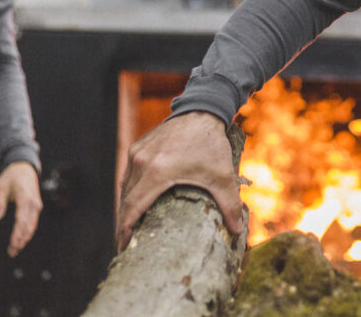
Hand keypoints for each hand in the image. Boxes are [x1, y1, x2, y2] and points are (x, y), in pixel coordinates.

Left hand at [0, 161, 42, 257]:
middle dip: (21, 241)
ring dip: (25, 238)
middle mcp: (34, 204)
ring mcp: (36, 205)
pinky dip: (27, 232)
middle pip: (29, 226)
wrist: (24, 168)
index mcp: (25, 199)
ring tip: (16, 249)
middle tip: (12, 252)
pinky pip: (33, 222)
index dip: (17, 235)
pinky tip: (21, 239)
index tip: (11, 245)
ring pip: (32, 226)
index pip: (22, 221)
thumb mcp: (1, 187)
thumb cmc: (11, 177)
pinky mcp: (35, 206)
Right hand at [116, 111, 241, 251]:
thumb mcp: (223, 176)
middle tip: (127, 244)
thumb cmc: (211, 144)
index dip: (124, 230)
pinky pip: (129, 175)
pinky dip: (130, 190)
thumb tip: (237, 231)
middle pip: (125, 200)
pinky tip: (136, 202)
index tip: (123, 248)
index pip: (132, 208)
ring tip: (131, 227)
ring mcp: (137, 153)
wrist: (202, 111)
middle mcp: (141, 162)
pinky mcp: (138, 147)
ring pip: (125, 187)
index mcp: (157, 173)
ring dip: (126, 207)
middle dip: (124, 224)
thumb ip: (229, 204)